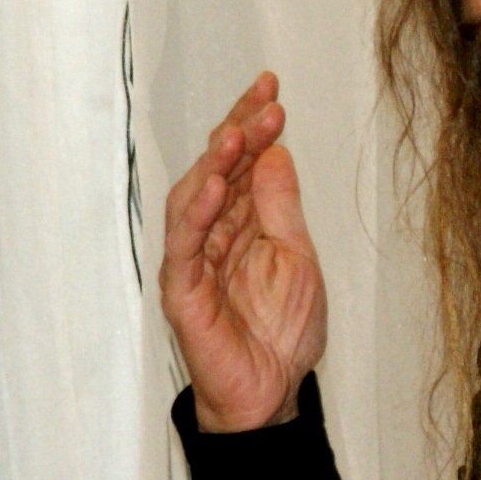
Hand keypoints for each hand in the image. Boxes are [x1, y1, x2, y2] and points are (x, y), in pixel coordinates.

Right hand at [159, 72, 328, 431]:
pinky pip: (184, 245)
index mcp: (244, 223)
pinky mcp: (182, 289)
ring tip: (236, 133)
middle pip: (218, 171)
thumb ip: (281, 207)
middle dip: (238, 132)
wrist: (272, 391)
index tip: (271, 88)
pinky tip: (215, 187)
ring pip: (194, 199)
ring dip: (214, 165)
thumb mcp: (298, 258)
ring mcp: (194, 259)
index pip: (244, 164)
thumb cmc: (283, 331)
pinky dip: (197, 214)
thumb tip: (276, 151)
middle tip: (262, 101)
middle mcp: (214, 233)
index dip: (254, 125)